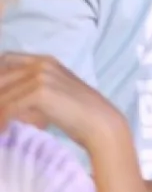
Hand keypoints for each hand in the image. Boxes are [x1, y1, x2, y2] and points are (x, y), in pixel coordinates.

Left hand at [0, 54, 124, 146]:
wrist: (100, 122)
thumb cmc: (79, 112)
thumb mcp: (53, 93)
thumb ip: (30, 90)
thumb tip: (5, 100)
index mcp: (45, 61)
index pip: (6, 60)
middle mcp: (42, 63)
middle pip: (1, 77)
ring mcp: (41, 76)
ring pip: (2, 94)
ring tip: (0, 125)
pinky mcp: (41, 92)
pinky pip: (9, 107)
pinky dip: (2, 121)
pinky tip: (3, 130)